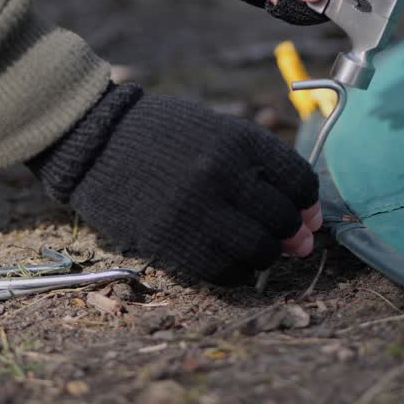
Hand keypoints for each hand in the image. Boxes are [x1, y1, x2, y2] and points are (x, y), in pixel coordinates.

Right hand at [28, 83, 322, 284]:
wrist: (94, 143)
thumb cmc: (161, 136)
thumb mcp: (215, 130)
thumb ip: (258, 167)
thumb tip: (305, 220)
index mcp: (239, 141)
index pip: (299, 182)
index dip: (309, 205)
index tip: (306, 215)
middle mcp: (223, 175)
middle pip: (284, 221)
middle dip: (293, 236)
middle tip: (289, 241)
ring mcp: (197, 211)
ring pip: (260, 252)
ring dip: (265, 256)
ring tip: (255, 249)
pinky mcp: (173, 243)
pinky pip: (224, 272)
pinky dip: (235, 272)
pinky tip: (227, 259)